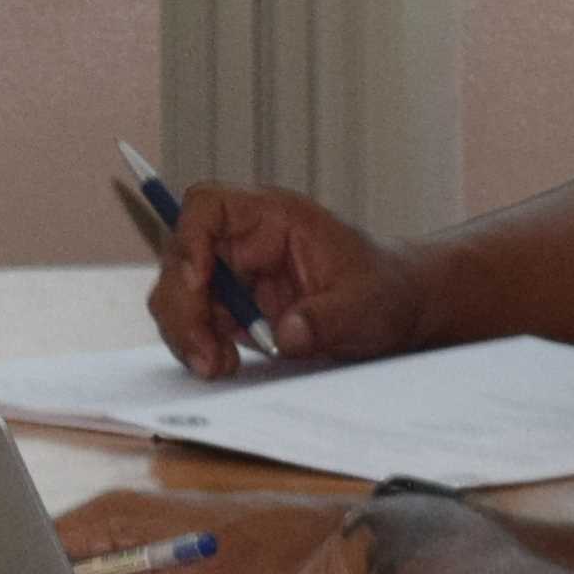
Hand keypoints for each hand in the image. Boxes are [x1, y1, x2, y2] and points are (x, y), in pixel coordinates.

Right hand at [149, 182, 434, 375]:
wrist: (395, 309)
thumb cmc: (384, 291)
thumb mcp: (365, 306)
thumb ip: (327, 319)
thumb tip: (285, 336)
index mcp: (273, 217)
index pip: (208, 206)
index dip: (190, 238)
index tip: (197, 282)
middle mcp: (243, 239)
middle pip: (181, 257)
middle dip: (183, 308)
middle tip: (205, 355)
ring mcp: (233, 273)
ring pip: (178, 293)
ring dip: (186, 332)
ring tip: (217, 367)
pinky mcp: (231, 306)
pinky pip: (194, 321)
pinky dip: (199, 345)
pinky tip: (221, 365)